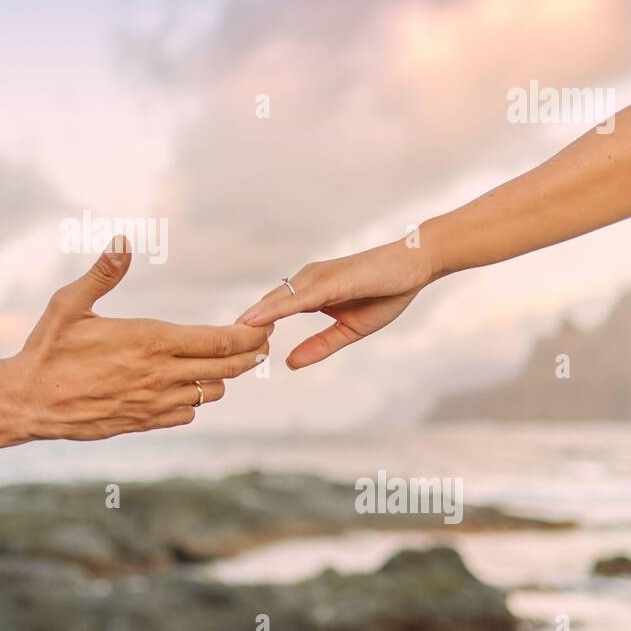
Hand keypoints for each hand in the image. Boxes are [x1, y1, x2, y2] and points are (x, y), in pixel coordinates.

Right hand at [0, 238, 270, 458]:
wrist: (28, 401)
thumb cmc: (47, 348)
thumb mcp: (69, 304)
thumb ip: (103, 273)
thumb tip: (123, 240)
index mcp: (149, 341)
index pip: (219, 340)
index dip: (249, 334)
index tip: (264, 325)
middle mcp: (158, 375)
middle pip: (228, 368)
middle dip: (250, 354)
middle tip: (260, 342)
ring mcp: (153, 403)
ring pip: (211, 393)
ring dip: (222, 377)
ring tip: (223, 360)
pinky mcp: (144, 422)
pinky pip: (187, 413)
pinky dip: (195, 400)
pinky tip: (185, 385)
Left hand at [238, 238, 439, 369]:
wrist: (415, 266)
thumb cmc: (384, 293)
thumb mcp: (349, 330)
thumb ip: (319, 346)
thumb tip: (289, 364)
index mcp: (308, 293)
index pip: (270, 311)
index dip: (250, 330)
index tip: (227, 349)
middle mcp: (306, 281)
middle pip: (265, 306)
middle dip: (242, 327)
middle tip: (215, 349)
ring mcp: (317, 278)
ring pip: (276, 301)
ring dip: (252, 319)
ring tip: (226, 337)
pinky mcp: (331, 281)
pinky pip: (298, 298)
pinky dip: (276, 310)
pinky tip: (257, 320)